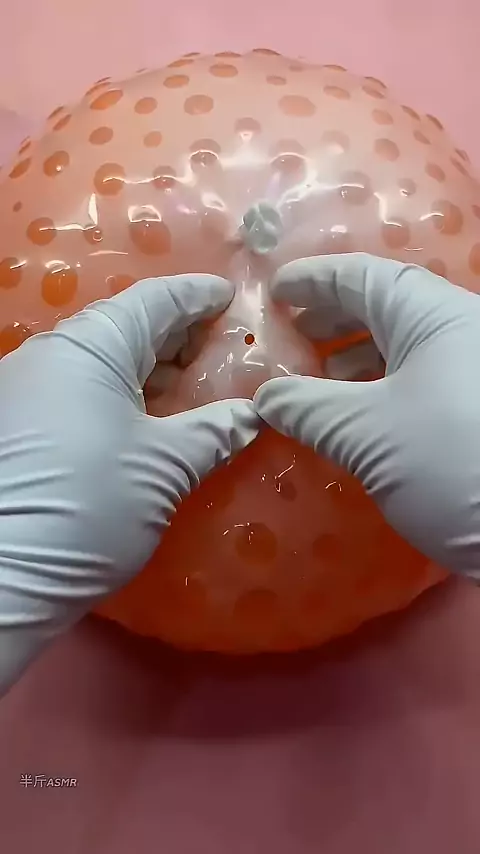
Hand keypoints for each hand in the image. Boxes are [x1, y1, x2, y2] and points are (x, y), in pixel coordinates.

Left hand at [0, 275, 257, 694]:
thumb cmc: (89, 503)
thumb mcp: (164, 467)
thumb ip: (214, 431)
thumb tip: (254, 414)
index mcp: (90, 346)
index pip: (155, 300)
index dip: (198, 296)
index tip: (232, 297)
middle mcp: (53, 355)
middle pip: (127, 328)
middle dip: (178, 336)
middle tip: (224, 351)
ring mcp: (29, 392)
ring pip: (103, 363)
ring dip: (151, 372)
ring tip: (194, 391)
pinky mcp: (21, 430)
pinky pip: (82, 393)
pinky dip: (122, 399)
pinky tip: (149, 425)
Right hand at [254, 253, 479, 579]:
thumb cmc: (452, 463)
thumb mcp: (367, 433)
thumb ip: (308, 407)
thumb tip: (265, 397)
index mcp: (435, 315)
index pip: (364, 278)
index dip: (314, 280)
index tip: (276, 290)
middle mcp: (462, 332)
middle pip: (388, 308)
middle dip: (335, 319)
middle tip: (293, 335)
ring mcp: (475, 372)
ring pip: (409, 347)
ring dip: (358, 359)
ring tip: (319, 380)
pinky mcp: (479, 413)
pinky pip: (424, 380)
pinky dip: (383, 389)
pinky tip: (361, 416)